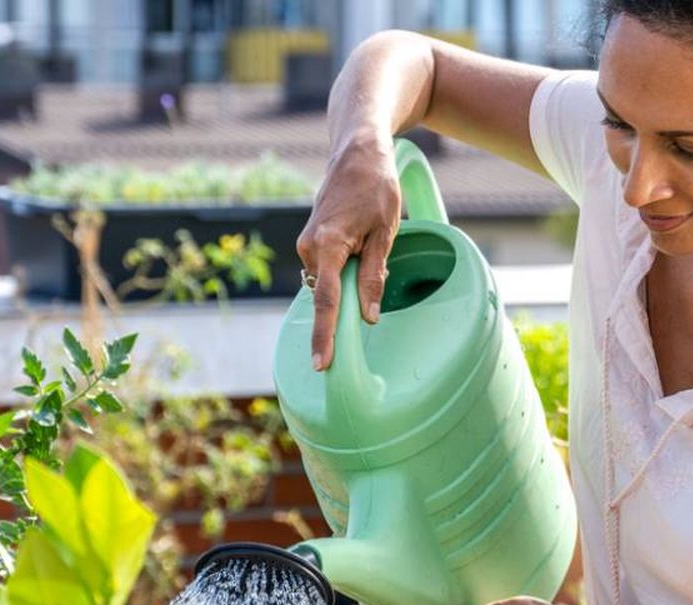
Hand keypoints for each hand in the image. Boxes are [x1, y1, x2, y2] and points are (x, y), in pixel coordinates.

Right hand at [296, 131, 400, 369]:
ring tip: (370, 241)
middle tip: (375, 260)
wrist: (356, 152)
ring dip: (350, 281)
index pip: (327, 302)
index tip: (322, 364)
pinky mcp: (311, 244)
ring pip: (330, 284)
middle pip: (329, 295)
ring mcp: (307, 246)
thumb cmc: (375, 187)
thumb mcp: (386, 233)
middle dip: (349, 300)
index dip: (325, 336)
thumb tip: (369, 317)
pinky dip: (344, 273)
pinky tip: (360, 247)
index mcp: (328, 246)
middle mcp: (309, 248)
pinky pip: (328, 272)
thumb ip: (375, 276)